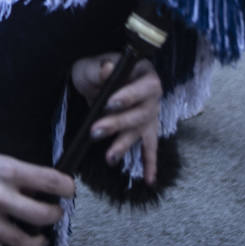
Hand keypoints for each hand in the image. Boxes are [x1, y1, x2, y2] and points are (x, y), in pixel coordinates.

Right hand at [0, 136, 73, 245]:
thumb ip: (13, 172)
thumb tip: (35, 188)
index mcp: (5, 170)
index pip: (48, 181)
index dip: (65, 187)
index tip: (69, 189)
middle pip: (42, 215)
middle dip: (55, 215)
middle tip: (55, 213)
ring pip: (22, 241)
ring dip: (36, 240)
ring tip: (39, 237)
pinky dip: (6, 245)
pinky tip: (7, 238)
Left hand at [70, 55, 161, 184]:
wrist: (94, 79)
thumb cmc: (95, 70)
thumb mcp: (93, 65)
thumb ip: (99, 68)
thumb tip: (107, 68)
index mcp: (144, 73)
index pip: (143, 87)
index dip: (128, 96)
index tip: (110, 103)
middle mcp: (152, 95)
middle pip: (140, 113)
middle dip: (118, 124)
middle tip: (95, 131)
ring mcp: (150, 114)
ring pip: (140, 132)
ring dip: (125, 145)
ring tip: (110, 158)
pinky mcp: (145, 130)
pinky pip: (150, 148)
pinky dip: (150, 164)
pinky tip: (148, 180)